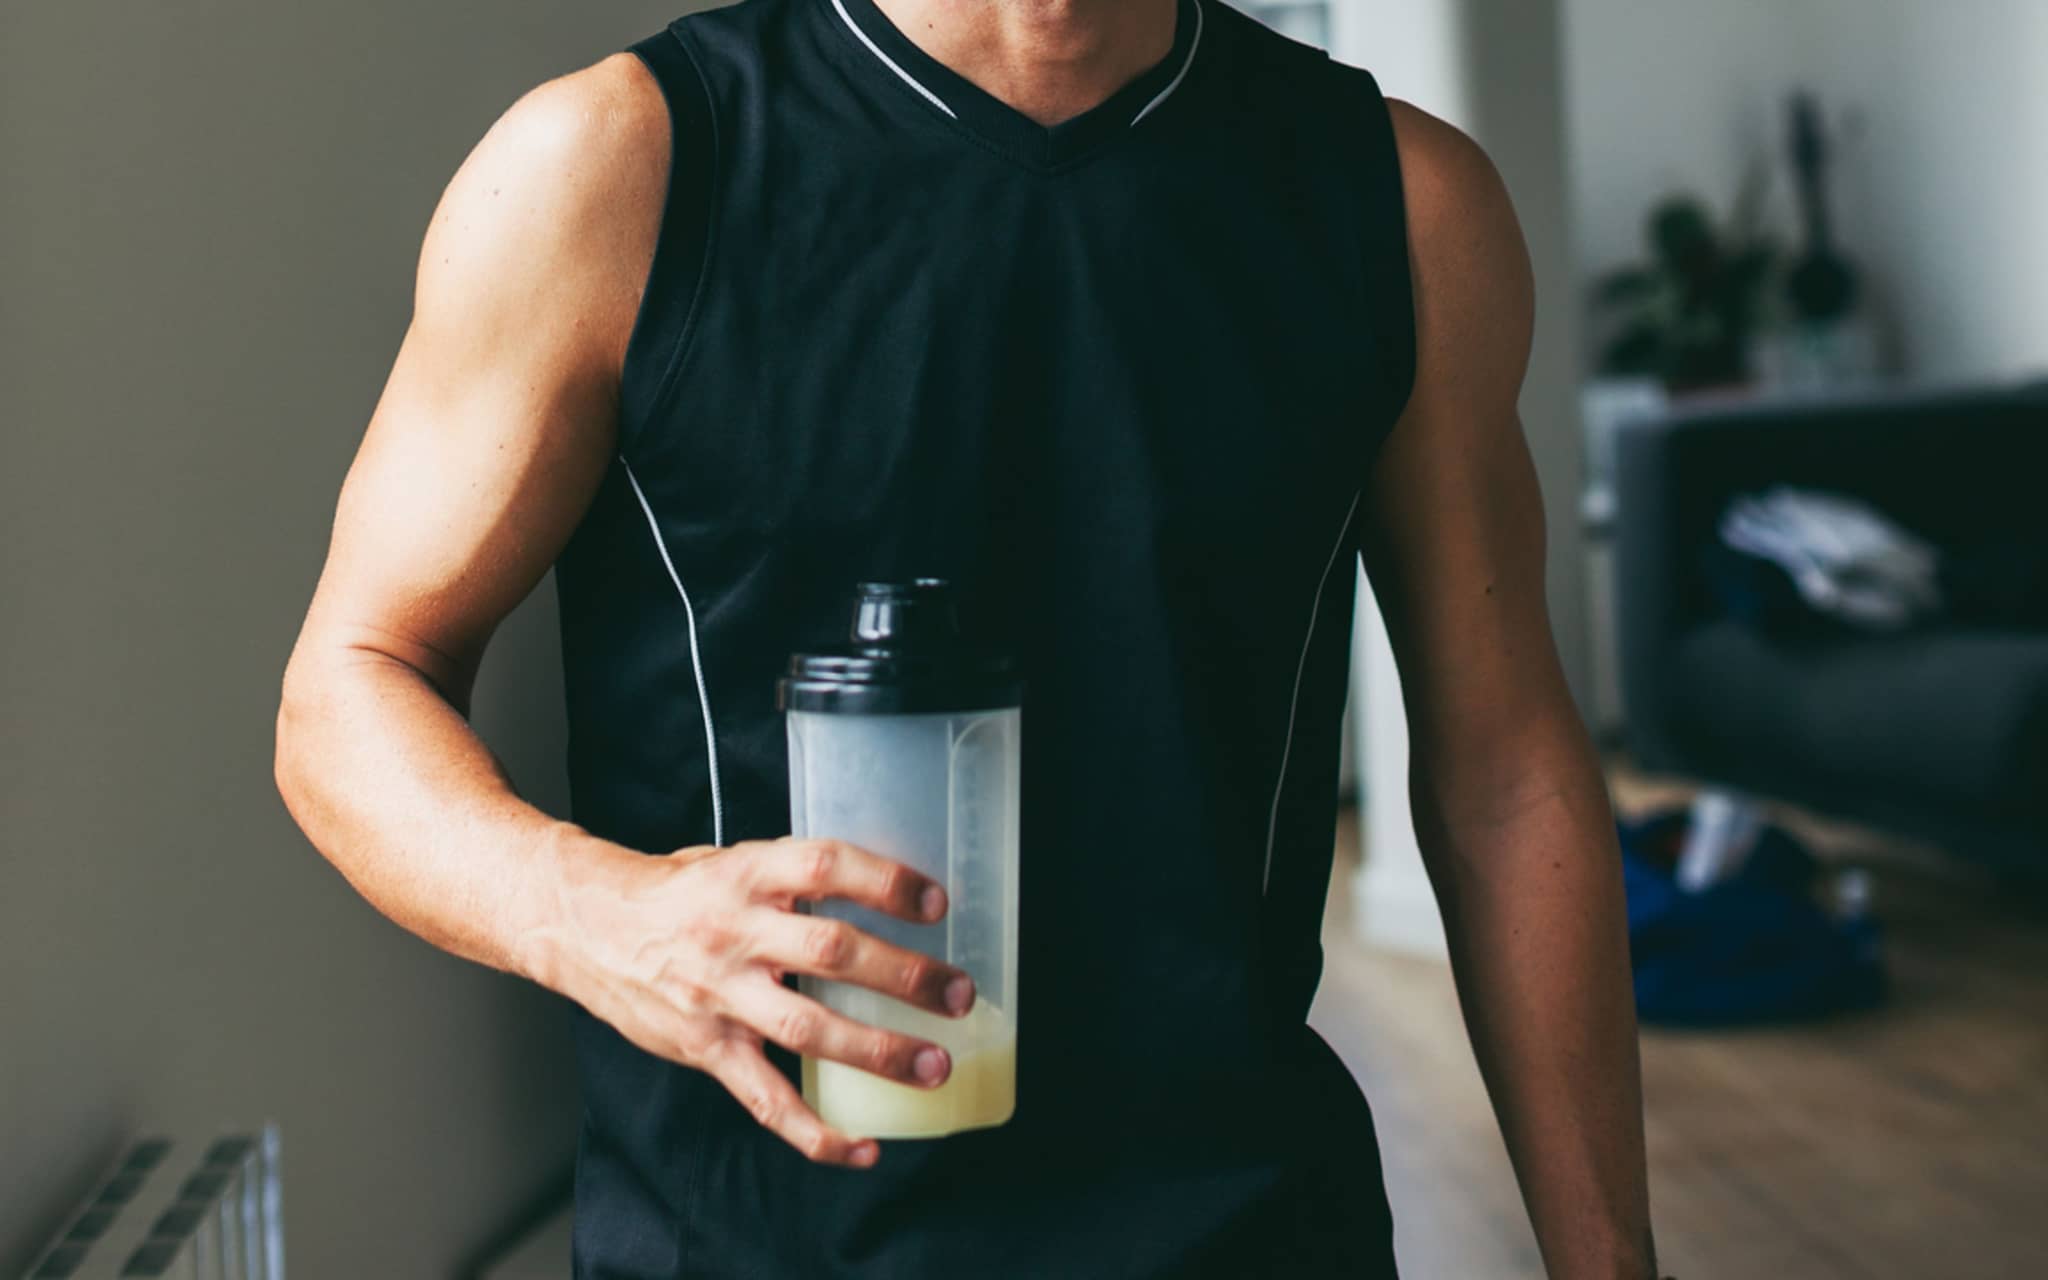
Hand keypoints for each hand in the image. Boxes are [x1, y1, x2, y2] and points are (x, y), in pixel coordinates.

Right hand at [531, 835, 974, 1167]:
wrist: (584, 928)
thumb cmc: (673, 892)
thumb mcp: (732, 860)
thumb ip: (794, 876)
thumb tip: (879, 887)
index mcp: (745, 873)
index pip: (824, 865)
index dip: (884, 881)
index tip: (935, 902)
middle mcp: (734, 932)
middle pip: (830, 950)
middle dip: (903, 975)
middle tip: (959, 994)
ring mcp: (718, 994)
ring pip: (808, 1027)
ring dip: (879, 1050)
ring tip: (934, 1065)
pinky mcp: (705, 1047)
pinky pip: (766, 1099)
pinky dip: (815, 1131)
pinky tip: (862, 1146)